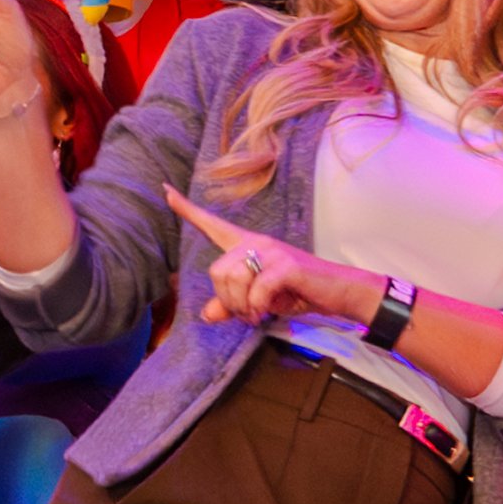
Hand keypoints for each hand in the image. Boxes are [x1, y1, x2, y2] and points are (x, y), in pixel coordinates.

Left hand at [163, 187, 378, 333]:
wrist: (337, 292)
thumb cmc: (297, 292)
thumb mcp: (259, 300)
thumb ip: (232, 304)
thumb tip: (206, 314)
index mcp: (248, 245)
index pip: (212, 225)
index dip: (187, 210)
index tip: (165, 189)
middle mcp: (257, 242)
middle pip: (217, 271)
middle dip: (228, 300)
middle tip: (250, 312)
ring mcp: (272, 251)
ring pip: (232, 280)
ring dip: (243, 306)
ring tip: (260, 312)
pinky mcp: (285, 265)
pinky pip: (256, 290)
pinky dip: (258, 307)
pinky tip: (269, 310)